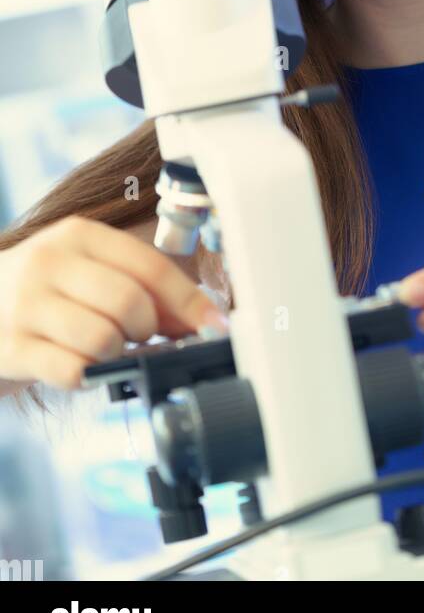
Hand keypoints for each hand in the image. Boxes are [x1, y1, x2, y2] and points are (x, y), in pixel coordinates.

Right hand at [0, 216, 227, 391]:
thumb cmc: (44, 291)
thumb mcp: (86, 270)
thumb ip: (139, 284)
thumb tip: (200, 318)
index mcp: (79, 235)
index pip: (151, 266)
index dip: (190, 301)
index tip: (214, 325)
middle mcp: (50, 262)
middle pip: (131, 302)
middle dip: (148, 328)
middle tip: (139, 335)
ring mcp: (26, 305)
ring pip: (103, 338)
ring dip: (116, 353)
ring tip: (103, 347)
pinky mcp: (11, 347)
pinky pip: (72, 371)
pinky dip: (87, 376)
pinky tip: (78, 365)